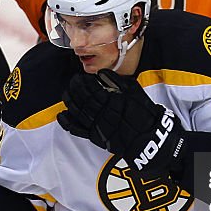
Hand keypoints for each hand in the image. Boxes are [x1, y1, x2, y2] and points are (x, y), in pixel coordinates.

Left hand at [59, 70, 186, 178]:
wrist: (148, 137)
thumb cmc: (144, 113)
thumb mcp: (135, 92)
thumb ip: (117, 81)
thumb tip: (102, 73)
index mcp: (113, 101)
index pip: (92, 89)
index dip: (83, 82)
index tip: (80, 77)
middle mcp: (103, 114)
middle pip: (83, 99)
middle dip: (75, 88)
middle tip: (73, 81)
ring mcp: (98, 126)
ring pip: (78, 112)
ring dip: (70, 101)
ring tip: (67, 93)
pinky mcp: (95, 137)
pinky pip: (78, 130)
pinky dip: (68, 122)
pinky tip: (62, 114)